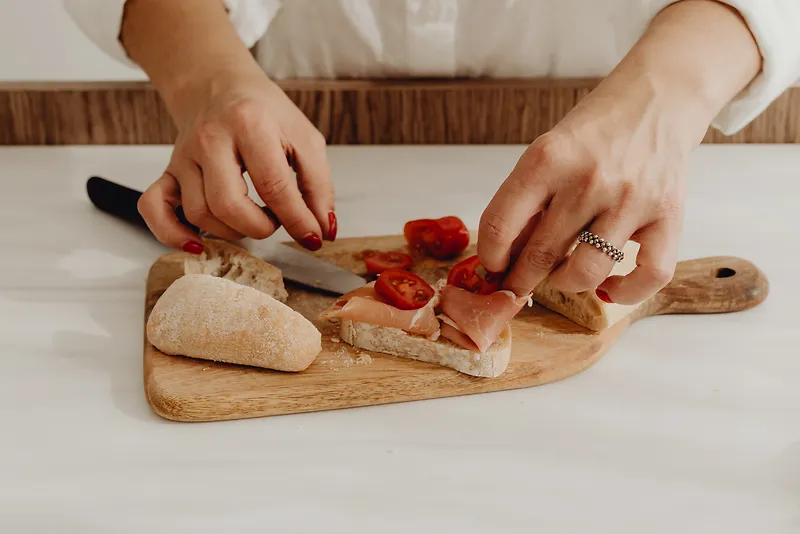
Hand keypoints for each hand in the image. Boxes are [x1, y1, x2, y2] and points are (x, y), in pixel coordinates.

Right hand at [137, 70, 335, 252]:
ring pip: (199, 212)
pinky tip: (197, 244)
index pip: (274, 186)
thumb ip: (318, 186)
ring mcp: (183, 155)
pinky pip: (153, 207)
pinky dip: (171, 233)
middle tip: (275, 221)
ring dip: (231, 231)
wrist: (220, 85)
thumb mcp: (305, 139)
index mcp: (250, 123)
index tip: (312, 238)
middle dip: (260, 227)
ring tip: (252, 219)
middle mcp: (210, 138)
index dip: (297, 220)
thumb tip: (324, 230)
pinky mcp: (168, 169)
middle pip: (229, 204)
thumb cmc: (265, 113)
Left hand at [477, 89, 691, 304]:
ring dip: (564, 284)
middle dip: (520, 281)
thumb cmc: (595, 130)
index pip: (501, 225)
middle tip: (517, 285)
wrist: (660, 97)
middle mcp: (588, 180)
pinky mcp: (669, 215)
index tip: (492, 266)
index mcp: (548, 159)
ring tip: (559, 277)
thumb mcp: (548, 152)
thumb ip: (528, 201)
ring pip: (586, 272)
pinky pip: (649, 276)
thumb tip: (505, 256)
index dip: (490, 257)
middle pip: (540, 256)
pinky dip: (626, 293)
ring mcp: (631, 200)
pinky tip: (608, 287)